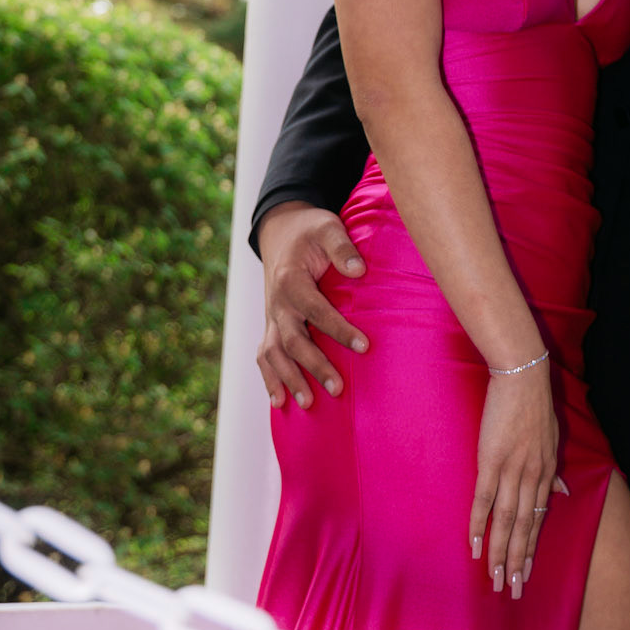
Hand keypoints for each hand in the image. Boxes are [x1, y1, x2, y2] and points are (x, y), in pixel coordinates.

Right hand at [257, 202, 368, 408]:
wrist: (281, 231)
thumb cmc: (310, 231)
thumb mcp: (327, 227)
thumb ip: (342, 247)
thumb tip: (359, 270)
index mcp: (291, 280)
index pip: (316, 310)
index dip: (338, 329)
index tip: (364, 346)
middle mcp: (277, 303)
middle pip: (293, 340)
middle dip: (314, 365)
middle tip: (338, 389)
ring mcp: (272, 316)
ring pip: (275, 354)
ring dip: (290, 379)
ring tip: (309, 403)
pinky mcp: (271, 325)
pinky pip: (265, 355)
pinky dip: (269, 379)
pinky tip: (280, 402)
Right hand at [469, 362, 563, 599]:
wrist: (522, 376)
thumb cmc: (535, 404)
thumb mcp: (553, 438)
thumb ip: (554, 470)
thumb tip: (562, 494)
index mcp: (547, 471)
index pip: (539, 519)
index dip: (531, 547)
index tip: (525, 572)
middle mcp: (533, 476)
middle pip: (525, 527)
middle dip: (517, 561)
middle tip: (512, 591)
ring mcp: (512, 469)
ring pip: (507, 521)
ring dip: (500, 552)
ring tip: (495, 579)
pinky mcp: (492, 460)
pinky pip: (484, 499)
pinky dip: (479, 524)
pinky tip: (475, 546)